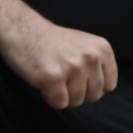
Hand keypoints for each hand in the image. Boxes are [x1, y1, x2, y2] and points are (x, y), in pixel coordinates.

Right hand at [0, 18, 117, 109]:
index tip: (80, 80)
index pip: (109, 85)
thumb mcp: (86, 45)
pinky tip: (44, 82)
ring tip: (54, 78)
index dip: (93, 87)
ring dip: (63, 96)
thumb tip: (104, 90)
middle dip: (78, 93)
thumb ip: (98, 63)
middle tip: (64, 79)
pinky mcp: (53, 78)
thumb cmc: (53, 41)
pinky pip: (59, 104)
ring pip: (76, 101)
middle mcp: (91, 58)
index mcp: (102, 49)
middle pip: (94, 96)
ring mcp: (73, 68)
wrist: (23, 29)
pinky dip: (50, 98)